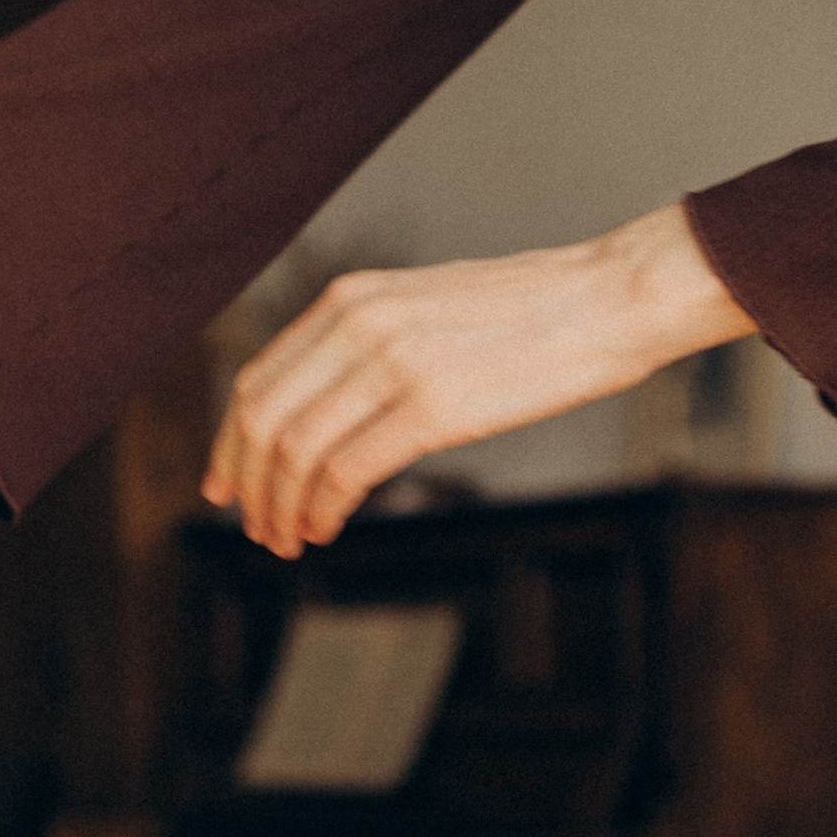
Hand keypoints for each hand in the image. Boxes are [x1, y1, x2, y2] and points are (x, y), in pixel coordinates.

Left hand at [205, 205, 754, 556]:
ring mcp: (394, 363)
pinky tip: (326, 529)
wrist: (610, 296)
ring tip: (287, 540)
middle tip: (252, 526)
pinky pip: (346, 471)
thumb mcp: (426, 307)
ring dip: (281, 508)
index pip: (259, 379)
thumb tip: (327, 406)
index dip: (231, 441)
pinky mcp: (434, 406)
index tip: (227, 484)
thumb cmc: (531, 312)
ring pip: (296, 451)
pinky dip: (322, 510)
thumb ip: (368, 345)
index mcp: (350, 298)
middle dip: (247, 484)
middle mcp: (358, 323)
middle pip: (262, 419)